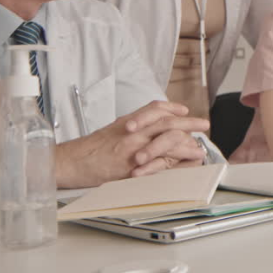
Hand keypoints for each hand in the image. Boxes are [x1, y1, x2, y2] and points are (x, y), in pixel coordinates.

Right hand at [55, 101, 209, 187]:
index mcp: (127, 123)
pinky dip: (174, 159)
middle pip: (166, 121)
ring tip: (199, 146)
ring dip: (186, 141)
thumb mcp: (108, 132)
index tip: (183, 109)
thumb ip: (128, 129)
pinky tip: (183, 162)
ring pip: (166, 138)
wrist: (68, 162)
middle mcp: (131, 132)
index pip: (154, 108)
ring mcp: (132, 147)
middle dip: (188, 122)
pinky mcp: (131, 165)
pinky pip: (158, 160)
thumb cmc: (86, 151)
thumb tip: (142, 128)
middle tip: (203, 123)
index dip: (171, 107)